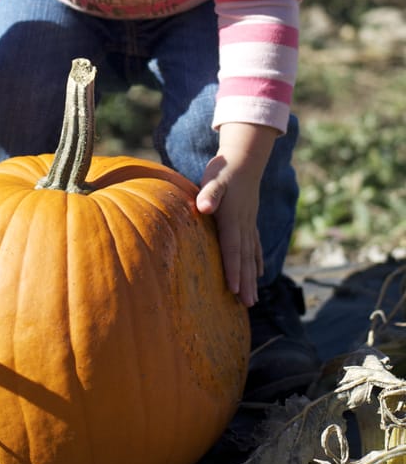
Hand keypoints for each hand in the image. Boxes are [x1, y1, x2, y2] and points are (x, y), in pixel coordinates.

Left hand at [195, 122, 277, 306]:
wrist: (245, 158)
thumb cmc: (224, 169)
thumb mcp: (213, 179)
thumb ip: (209, 194)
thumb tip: (203, 207)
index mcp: (232, 218)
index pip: (232, 248)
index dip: (233, 270)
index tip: (234, 290)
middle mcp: (243, 225)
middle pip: (244, 258)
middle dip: (246, 282)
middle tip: (247, 305)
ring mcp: (249, 224)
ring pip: (251, 255)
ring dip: (252, 277)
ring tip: (253, 299)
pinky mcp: (250, 220)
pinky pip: (255, 245)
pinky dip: (257, 260)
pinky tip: (259, 272)